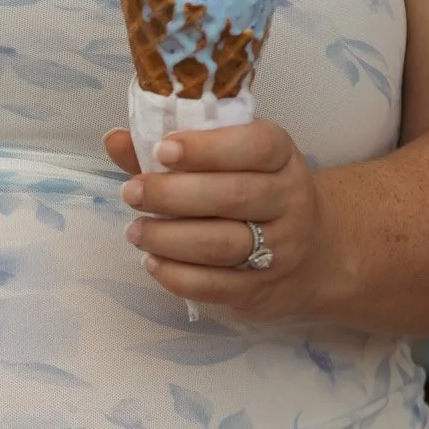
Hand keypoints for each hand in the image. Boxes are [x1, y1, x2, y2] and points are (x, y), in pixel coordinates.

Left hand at [106, 120, 343, 322]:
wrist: (313, 254)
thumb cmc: (254, 194)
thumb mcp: (229, 163)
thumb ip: (172, 151)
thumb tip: (114, 139)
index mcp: (282, 158)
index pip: (257, 146)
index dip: (208, 148)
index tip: (163, 149)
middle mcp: (289, 200)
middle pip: (232, 196)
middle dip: (172, 195)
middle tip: (131, 193)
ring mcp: (280, 249)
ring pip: (220, 244)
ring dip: (167, 238)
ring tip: (135, 231)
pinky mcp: (261, 289)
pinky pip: (214, 286)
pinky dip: (176, 275)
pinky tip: (152, 261)